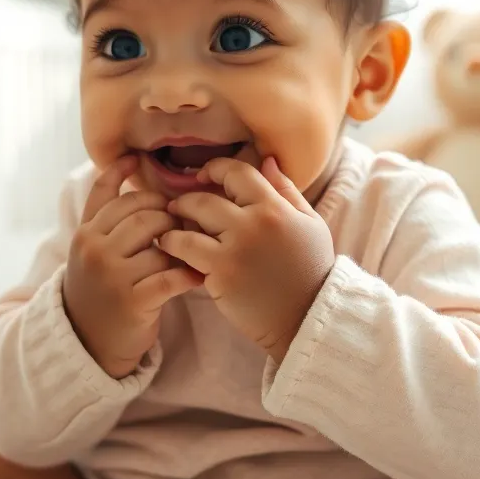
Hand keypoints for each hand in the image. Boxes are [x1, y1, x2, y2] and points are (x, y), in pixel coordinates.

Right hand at [62, 156, 204, 378]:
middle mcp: (94, 249)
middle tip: (182, 229)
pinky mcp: (133, 301)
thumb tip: (127, 159)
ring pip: (159, 243)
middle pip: (143, 215)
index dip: (145, 192)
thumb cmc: (99, 286)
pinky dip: (188, 275)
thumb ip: (105, 206)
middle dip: (169, 218)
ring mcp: (112, 275)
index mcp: (86, 232)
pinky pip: (170, 276)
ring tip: (190, 252)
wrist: (88, 342)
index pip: (118, 196)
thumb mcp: (91, 245)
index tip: (164, 195)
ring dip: (180, 247)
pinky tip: (197, 277)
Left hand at [161, 157, 334, 362]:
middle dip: (187, 200)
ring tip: (169, 228)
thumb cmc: (310, 271)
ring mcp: (236, 247)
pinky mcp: (221, 272)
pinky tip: (171, 249)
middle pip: (206, 196)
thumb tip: (267, 161)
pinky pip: (185, 248)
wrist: (307, 317)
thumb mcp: (310, 224)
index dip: (215, 170)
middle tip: (176, 207)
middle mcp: (254, 222)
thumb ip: (286, 190)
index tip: (204, 178)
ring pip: (191, 218)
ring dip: (174, 221)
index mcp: (276, 207)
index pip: (237, 171)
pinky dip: (173, 245)